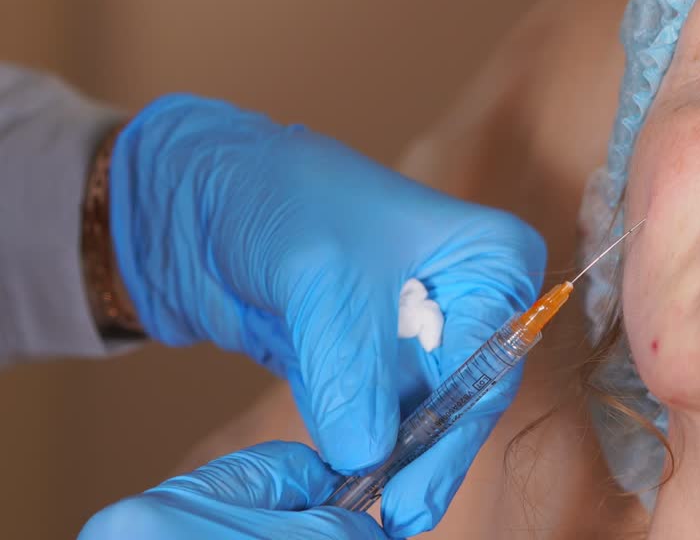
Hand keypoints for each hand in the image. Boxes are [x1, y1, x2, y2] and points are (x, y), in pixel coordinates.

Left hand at [110, 95, 546, 532]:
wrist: (201, 201)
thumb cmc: (280, 197)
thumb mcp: (322, 275)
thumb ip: (350, 365)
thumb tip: (367, 453)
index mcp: (491, 257)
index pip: (491, 355)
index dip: (457, 424)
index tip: (413, 482)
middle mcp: (471, 301)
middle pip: (469, 399)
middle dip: (431, 457)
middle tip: (396, 513)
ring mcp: (424, 339)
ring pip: (430, 421)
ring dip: (401, 467)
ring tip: (370, 513)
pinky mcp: (378, 369)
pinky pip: (385, 425)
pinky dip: (368, 458)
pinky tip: (350, 491)